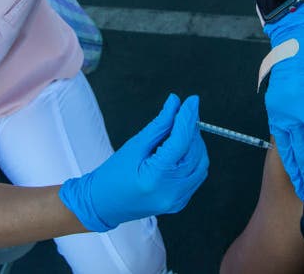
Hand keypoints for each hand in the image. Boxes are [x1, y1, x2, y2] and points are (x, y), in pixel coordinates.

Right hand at [59, 94, 208, 231]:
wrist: (103, 203)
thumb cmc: (113, 175)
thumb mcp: (135, 145)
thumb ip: (159, 124)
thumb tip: (175, 104)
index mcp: (156, 177)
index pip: (181, 141)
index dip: (188, 117)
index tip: (192, 101)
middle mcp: (170, 192)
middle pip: (194, 152)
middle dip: (191, 130)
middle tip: (182, 115)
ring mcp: (176, 200)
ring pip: (200, 164)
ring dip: (194, 145)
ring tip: (179, 133)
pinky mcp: (179, 202)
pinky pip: (195, 176)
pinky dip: (192, 159)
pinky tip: (180, 151)